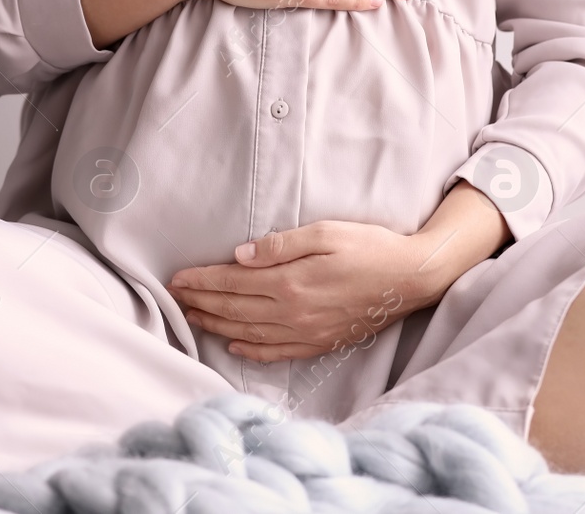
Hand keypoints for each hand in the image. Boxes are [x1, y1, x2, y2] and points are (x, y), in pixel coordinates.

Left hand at [166, 183, 511, 361]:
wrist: (410, 278)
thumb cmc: (370, 247)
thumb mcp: (326, 232)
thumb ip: (281, 245)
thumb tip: (239, 256)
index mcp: (291, 282)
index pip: (233, 283)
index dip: (201, 281)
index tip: (177, 278)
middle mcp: (293, 313)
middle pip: (234, 309)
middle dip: (200, 302)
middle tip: (174, 297)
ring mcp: (306, 333)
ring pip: (248, 332)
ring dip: (216, 325)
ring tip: (192, 317)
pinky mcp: (319, 343)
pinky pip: (276, 352)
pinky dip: (250, 350)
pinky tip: (234, 344)